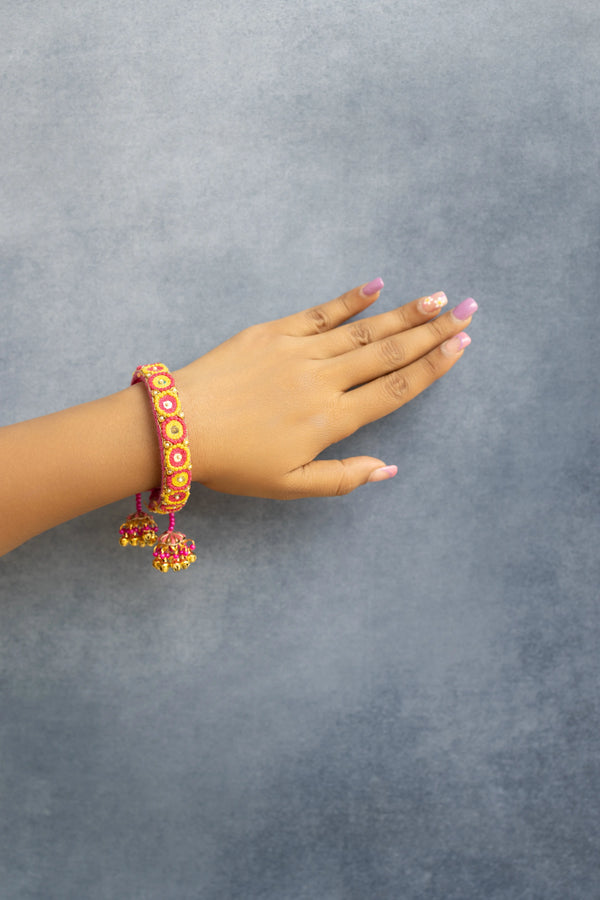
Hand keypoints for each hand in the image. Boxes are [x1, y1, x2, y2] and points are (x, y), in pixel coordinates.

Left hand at [173, 280, 477, 498]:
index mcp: (330, 421)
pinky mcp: (273, 332)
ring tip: (438, 299)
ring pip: (363, 330)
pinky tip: (377, 285)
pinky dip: (350, 300)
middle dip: (432, 333)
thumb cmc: (232, 463)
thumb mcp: (289, 486)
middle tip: (468, 311)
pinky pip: (320, 313)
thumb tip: (389, 469)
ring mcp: (298, 352)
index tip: (461, 347)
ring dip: (404, 313)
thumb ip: (343, 477)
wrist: (176, 427)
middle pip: (388, 353)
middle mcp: (323, 381)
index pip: (394, 390)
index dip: (431, 368)